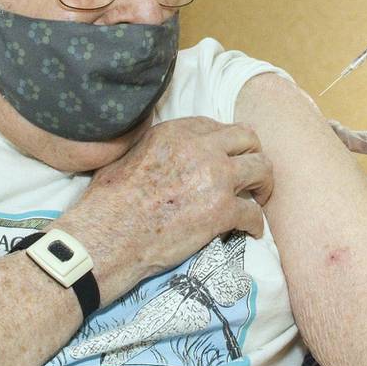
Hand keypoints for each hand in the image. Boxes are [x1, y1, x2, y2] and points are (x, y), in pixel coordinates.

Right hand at [60, 116, 272, 302]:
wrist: (103, 238)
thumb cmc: (106, 203)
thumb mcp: (128, 155)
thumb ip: (158, 147)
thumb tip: (168, 155)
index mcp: (176, 132)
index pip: (219, 127)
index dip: (228, 145)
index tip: (229, 159)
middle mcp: (200, 148)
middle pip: (248, 140)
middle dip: (253, 156)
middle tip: (251, 176)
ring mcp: (214, 178)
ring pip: (261, 170)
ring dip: (263, 186)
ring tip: (258, 199)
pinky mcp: (221, 211)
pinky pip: (254, 213)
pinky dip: (255, 224)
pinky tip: (249, 231)